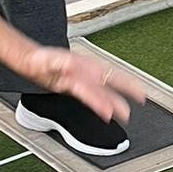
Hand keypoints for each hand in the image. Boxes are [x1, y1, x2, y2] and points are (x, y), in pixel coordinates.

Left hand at [29, 46, 147, 125]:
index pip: (104, 79)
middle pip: (111, 81)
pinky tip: (107, 111)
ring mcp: (82, 78)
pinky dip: (101, 103)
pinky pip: (92, 96)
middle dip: (128, 88)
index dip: (115, 89)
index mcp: (83, 65)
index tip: (124, 98)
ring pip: (103, 91)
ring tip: (125, 113)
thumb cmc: (39, 58)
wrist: (30, 60)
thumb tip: (71, 65)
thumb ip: (61, 62)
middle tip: (141, 97)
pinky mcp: (75, 86)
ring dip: (115, 102)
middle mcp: (85, 72)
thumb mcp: (49, 58)